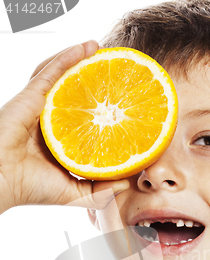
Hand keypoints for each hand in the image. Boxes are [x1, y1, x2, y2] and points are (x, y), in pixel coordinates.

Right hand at [0, 41, 129, 213]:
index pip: (82, 120)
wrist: (2, 181)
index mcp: (59, 141)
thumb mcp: (76, 193)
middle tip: (113, 71)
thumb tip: (128, 183)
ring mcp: (40, 106)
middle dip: (91, 80)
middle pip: (73, 94)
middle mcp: (50, 121)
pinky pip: (52, 71)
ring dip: (80, 61)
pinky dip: (68, 57)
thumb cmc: (32, 189)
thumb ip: (101, 190)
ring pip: (61, 77)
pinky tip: (86, 47)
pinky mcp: (32, 96)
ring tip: (99, 50)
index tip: (121, 104)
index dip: (99, 111)